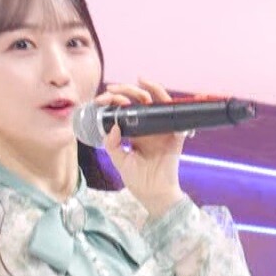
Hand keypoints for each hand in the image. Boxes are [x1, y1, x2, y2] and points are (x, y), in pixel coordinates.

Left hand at [98, 78, 186, 218]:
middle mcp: (149, 126)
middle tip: (112, 90)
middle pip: (139, 101)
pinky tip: (155, 94)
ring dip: (147, 88)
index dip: (114, 102)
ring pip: (157, 101)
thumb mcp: (119, 160)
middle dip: (125, 91)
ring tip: (137, 81)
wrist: (154, 194)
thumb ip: (112, 144)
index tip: (101, 100)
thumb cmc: (138, 179)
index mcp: (136, 131)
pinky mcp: (175, 134)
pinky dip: (166, 101)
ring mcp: (162, 128)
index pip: (126, 109)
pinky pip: (173, 113)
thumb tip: (113, 126)